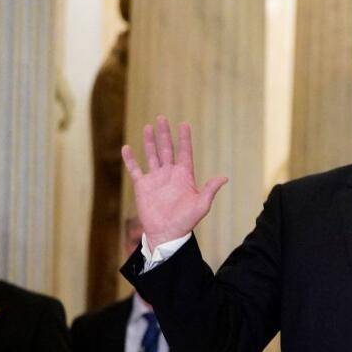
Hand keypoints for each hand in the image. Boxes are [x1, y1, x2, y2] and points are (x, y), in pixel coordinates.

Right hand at [122, 115, 227, 245]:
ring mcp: (156, 178)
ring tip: (148, 126)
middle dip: (165, 134)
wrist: (167, 233)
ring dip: (150, 141)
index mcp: (184, 176)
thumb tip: (224, 177)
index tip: (184, 124)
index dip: (184, 139)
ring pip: (152, 155)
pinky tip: (126, 148)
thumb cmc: (186, 221)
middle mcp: (170, 174)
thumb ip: (210, 190)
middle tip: (162, 118)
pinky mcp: (143, 186)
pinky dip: (130, 159)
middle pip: (167, 149)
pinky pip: (135, 169)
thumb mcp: (201, 205)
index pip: (184, 152)